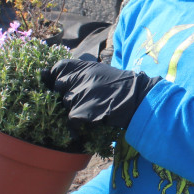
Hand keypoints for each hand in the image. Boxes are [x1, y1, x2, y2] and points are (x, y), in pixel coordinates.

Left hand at [42, 59, 160, 129]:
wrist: (137, 98)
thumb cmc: (121, 85)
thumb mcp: (100, 71)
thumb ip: (81, 72)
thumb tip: (59, 75)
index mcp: (83, 66)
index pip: (58, 68)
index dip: (56, 76)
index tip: (60, 82)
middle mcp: (79, 78)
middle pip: (59, 87)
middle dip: (67, 94)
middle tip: (81, 99)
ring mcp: (79, 94)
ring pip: (66, 104)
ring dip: (74, 109)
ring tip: (89, 110)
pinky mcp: (81, 111)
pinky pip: (70, 120)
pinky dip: (75, 126)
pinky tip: (83, 127)